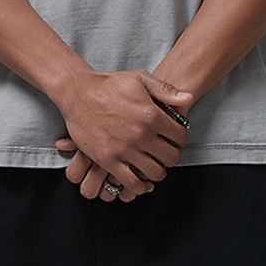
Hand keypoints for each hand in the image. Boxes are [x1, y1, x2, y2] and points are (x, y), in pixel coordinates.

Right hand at [54, 69, 193, 200]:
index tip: (175, 139)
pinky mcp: (108, 160)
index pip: (181, 137)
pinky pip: (131, 183)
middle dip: (171, 156)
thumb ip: (166, 90)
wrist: (78, 92)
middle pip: (171, 157)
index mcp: (152, 115)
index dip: (181, 139)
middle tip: (165, 153)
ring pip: (154, 173)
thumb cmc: (109, 84)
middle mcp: (141, 134)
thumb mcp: (140, 78)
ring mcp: (124, 149)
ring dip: (158, 172)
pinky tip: (140, 180)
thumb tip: (188, 99)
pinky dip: (139, 186)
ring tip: (154, 165)